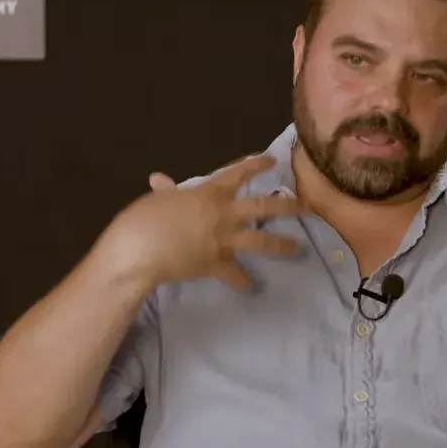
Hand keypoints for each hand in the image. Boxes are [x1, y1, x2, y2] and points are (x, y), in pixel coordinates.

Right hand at [96, 155, 303, 291]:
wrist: (141, 249)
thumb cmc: (146, 218)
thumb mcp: (158, 199)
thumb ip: (167, 191)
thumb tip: (159, 179)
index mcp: (210, 193)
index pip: (239, 173)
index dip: (257, 165)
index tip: (272, 160)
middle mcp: (224, 214)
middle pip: (264, 207)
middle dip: (287, 205)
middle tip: (305, 206)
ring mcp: (223, 240)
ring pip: (261, 241)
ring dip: (281, 244)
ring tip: (297, 248)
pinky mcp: (216, 264)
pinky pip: (234, 275)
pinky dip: (241, 281)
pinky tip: (249, 287)